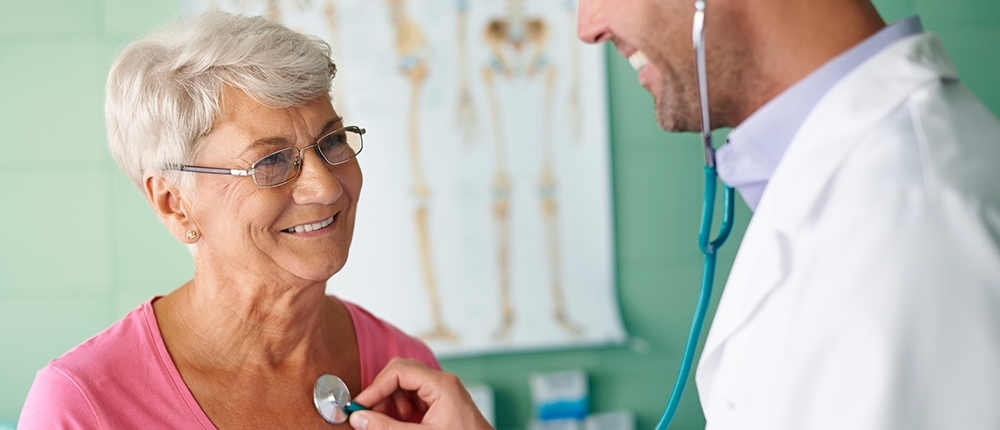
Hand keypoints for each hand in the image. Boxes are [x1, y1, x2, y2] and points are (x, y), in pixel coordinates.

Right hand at [348, 358, 492, 429]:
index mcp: (442, 385)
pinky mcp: (441, 402)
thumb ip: (388, 428)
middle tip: (369, 416)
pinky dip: (402, 409)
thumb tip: (359, 419)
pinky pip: (414, 396)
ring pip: (405, 384)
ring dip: (391, 403)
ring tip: (391, 424)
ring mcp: (443, 391)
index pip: (399, 371)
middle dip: (382, 394)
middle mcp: (442, 382)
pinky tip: (403, 424)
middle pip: (401, 373)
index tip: (358, 407)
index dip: (375, 388)